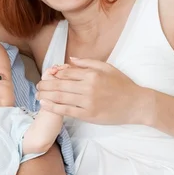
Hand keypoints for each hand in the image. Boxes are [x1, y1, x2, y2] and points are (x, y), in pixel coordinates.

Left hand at [36, 57, 153, 124]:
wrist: (136, 104)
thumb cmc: (123, 85)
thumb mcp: (107, 68)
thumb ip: (88, 63)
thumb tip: (70, 59)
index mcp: (92, 74)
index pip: (67, 72)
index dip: (55, 74)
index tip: (48, 75)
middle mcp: (88, 87)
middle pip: (60, 84)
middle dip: (46, 84)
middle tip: (37, 85)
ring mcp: (88, 102)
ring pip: (61, 97)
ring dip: (46, 95)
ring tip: (37, 94)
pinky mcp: (88, 115)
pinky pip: (67, 110)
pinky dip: (54, 107)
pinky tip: (45, 105)